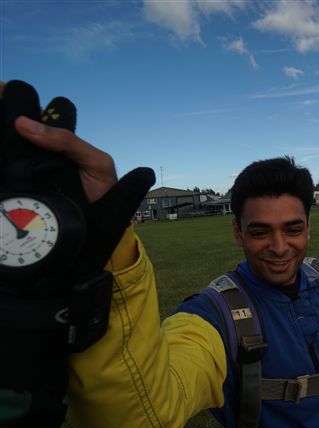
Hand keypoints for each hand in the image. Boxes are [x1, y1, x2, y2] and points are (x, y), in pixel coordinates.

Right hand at [3, 80, 154, 276]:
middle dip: (0, 109)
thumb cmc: (101, 200)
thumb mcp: (96, 165)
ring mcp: (21, 172)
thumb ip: (69, 142)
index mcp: (60, 143)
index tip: (2, 90)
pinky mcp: (11, 190)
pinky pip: (1, 169)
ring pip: (3, 144)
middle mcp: (37, 154)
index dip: (19, 98)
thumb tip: (25, 123)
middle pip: (10, 124)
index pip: (38, 113)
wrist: (94, 240)